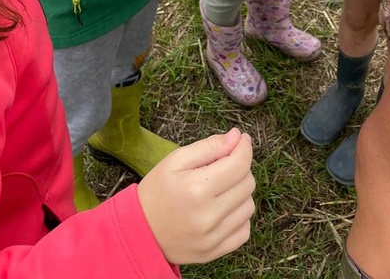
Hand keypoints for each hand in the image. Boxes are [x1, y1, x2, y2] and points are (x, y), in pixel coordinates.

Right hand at [138, 128, 254, 264]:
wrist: (140, 230)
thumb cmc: (158, 190)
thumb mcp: (176, 160)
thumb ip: (209, 146)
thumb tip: (237, 137)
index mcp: (197, 188)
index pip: (239, 164)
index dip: (244, 148)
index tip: (241, 140)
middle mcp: (208, 216)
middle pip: (247, 184)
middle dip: (240, 168)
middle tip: (224, 164)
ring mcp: (212, 238)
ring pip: (249, 206)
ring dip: (240, 192)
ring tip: (221, 188)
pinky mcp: (215, 252)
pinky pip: (244, 230)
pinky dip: (239, 216)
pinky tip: (223, 208)